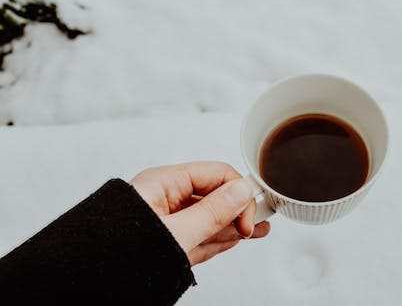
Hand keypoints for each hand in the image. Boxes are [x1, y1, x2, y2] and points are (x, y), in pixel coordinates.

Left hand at [129, 162, 269, 265]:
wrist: (85, 281)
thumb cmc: (115, 253)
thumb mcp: (174, 233)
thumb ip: (211, 212)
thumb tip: (240, 191)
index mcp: (163, 184)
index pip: (213, 174)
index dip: (237, 191)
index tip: (249, 214)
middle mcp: (167, 199)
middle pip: (213, 196)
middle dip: (238, 207)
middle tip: (260, 218)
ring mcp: (169, 223)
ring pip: (209, 219)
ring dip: (233, 224)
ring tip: (256, 228)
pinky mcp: (169, 244)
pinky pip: (200, 237)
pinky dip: (219, 239)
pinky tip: (236, 237)